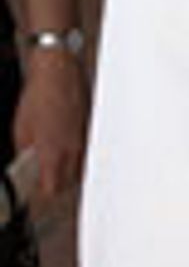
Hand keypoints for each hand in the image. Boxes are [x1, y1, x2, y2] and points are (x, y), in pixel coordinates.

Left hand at [13, 49, 88, 201]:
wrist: (59, 71)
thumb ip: (25, 151)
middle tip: (45, 181)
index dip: (43, 195)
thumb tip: (27, 162)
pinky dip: (76, 153)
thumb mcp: (20, 128)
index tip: (36, 193)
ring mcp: (84, 138)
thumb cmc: (40, 95)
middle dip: (57, 185)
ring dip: (68, 170)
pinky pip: (85, 149)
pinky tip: (66, 145)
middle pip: (69, 182)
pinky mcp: (90, 128)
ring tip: (56, 163)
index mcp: (52, 152)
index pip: (52, 190)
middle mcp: (72, 149)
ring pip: (80, 166)